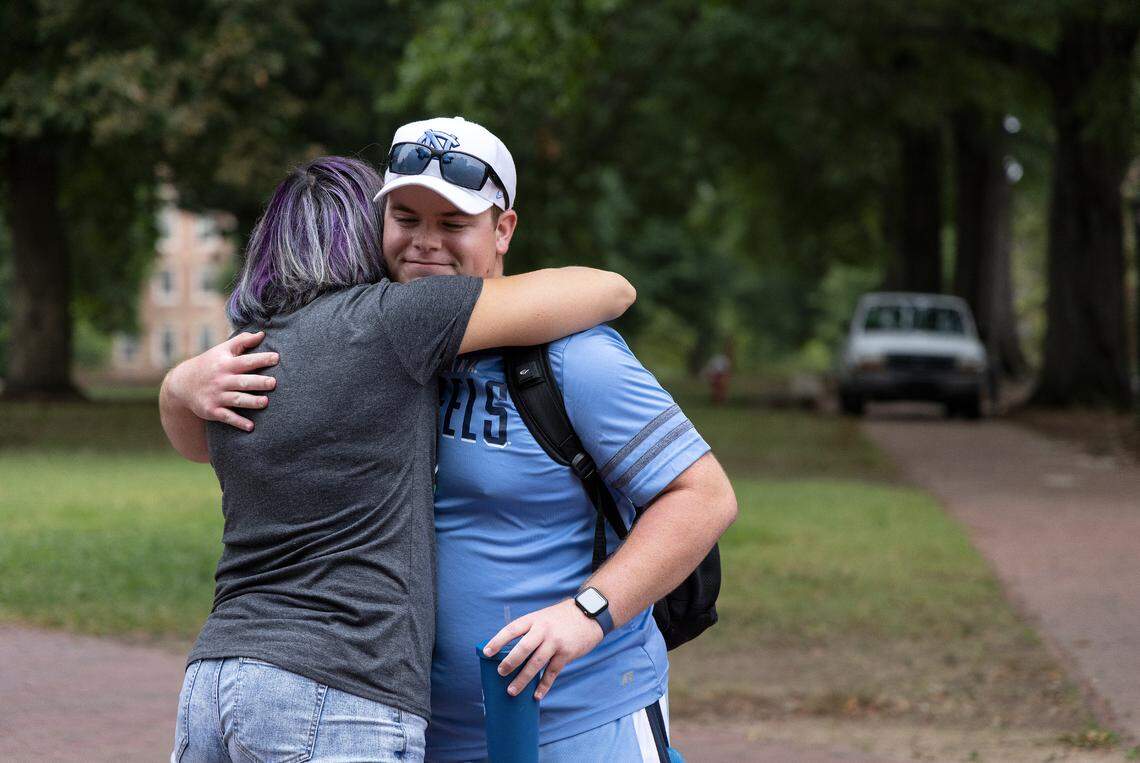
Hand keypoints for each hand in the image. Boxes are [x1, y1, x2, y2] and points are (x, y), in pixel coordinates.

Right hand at [165, 331, 277, 430]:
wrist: (182, 383)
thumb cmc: (210, 364)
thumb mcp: (222, 350)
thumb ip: (242, 341)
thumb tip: (262, 334)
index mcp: (226, 364)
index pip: (246, 361)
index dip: (261, 359)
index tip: (277, 358)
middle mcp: (222, 380)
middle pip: (243, 381)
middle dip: (258, 382)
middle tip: (273, 383)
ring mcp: (216, 396)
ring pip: (236, 399)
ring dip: (251, 402)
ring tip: (265, 402)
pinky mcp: (212, 410)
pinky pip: (227, 417)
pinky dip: (238, 422)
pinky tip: (251, 427)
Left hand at [482, 599, 604, 700]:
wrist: (589, 615)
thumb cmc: (561, 618)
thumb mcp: (543, 617)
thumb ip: (529, 631)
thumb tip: (509, 651)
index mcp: (534, 619)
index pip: (512, 629)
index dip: (498, 640)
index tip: (486, 652)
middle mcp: (544, 630)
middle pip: (524, 648)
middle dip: (510, 662)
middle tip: (500, 672)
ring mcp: (556, 642)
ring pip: (536, 663)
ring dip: (523, 679)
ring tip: (512, 691)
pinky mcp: (567, 653)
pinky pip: (552, 672)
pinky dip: (543, 685)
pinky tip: (536, 695)